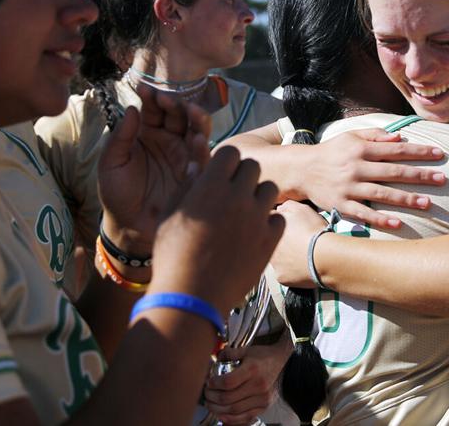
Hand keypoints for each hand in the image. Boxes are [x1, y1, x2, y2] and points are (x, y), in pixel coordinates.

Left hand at [97, 83, 211, 256]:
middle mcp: (169, 139)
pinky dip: (202, 147)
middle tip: (169, 98)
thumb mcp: (111, 163)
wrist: (130, 227)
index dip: (151, 97)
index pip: (153, 108)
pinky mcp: (194, 173)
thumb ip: (120, 137)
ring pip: (196, 130)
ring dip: (196, 119)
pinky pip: (202, 157)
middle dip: (176, 103)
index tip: (146, 89)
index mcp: (147, 133)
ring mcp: (183, 155)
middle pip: (178, 114)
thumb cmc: (117, 193)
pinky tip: (198, 140)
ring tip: (192, 112)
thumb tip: (132, 109)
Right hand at [149, 146, 283, 313]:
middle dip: (243, 175)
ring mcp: (256, 218)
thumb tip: (199, 166)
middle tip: (232, 194)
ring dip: (258, 196)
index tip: (220, 176)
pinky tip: (254, 233)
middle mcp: (237, 196)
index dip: (225, 162)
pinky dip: (269, 222)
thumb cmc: (173, 256)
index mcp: (210, 186)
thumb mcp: (170, 216)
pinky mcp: (269, 240)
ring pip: (269, 189)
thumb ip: (186, 187)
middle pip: (253, 166)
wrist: (191, 296)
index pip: (231, 152)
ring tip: (245, 212)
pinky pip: (279, 218)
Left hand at [203, 341, 291, 424]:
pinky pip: (244, 418)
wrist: (282, 362)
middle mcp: (258, 385)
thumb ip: (230, 353)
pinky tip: (222, 414)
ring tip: (210, 404)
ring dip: (217, 409)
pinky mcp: (264, 406)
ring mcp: (262, 398)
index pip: (228, 382)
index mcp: (252, 369)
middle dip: (212, 397)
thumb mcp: (246, 350)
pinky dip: (230, 419)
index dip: (214, 384)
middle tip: (207, 393)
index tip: (209, 382)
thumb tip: (216, 358)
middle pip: (228, 398)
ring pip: (234, 411)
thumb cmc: (264, 357)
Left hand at [268, 201, 325, 288]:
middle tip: (296, 241)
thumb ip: (286, 206)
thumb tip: (279, 209)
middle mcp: (266, 245)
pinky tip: (302, 265)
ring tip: (301, 254)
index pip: (267, 221)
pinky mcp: (280, 276)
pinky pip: (283, 272)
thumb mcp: (301, 209)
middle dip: (280, 240)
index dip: (278, 222)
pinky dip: (291, 269)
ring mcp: (272, 262)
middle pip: (269, 240)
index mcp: (269, 227)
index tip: (289, 226)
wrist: (325, 256)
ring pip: (276, 257)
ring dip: (284, 255)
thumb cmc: (314, 231)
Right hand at [298, 129, 445, 227]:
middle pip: (393, 172)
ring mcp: (349, 187)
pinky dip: (380, 219)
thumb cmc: (331, 152)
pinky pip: (363, 214)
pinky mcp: (341, 204)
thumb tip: (399, 138)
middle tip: (442, 179)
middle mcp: (357, 167)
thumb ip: (375, 136)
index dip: (419, 152)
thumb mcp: (351, 137)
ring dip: (406, 199)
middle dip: (419, 175)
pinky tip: (398, 224)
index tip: (439, 154)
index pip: (396, 150)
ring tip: (427, 203)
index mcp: (361, 149)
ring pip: (382, 194)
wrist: (301, 169)